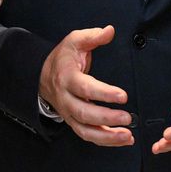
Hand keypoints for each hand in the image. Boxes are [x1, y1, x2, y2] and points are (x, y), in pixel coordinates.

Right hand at [38, 26, 132, 145]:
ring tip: (127, 136)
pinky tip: (121, 139)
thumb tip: (110, 31)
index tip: (122, 96)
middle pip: (85, 113)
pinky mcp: (74, 122)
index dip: (104, 93)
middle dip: (107, 118)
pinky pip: (88, 135)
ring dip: (107, 136)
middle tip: (127, 118)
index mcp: (68, 78)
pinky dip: (105, 140)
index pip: (85, 88)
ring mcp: (69, 113)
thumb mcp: (74, 41)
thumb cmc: (62, 59)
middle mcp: (67, 99)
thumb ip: (93, 36)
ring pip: (86, 130)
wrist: (43, 76)